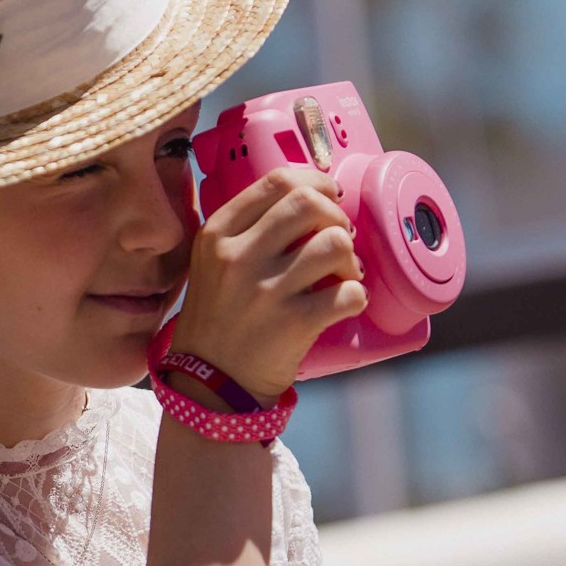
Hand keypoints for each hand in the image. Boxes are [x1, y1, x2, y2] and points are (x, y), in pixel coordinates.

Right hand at [170, 168, 366, 400]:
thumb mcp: (211, 264)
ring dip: (350, 257)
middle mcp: (238, 257)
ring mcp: (266, 291)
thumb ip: (246, 230)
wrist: (208, 384)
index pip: (277, 181)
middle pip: (309, 202)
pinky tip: (344, 304)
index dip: (316, 182)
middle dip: (336, 215)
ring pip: (335, 243)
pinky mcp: (293, 324)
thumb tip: (310, 198)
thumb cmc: (218, 319)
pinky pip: (349, 293)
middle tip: (337, 237)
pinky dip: (357, 296)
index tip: (328, 196)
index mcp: (217, 235)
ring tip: (343, 275)